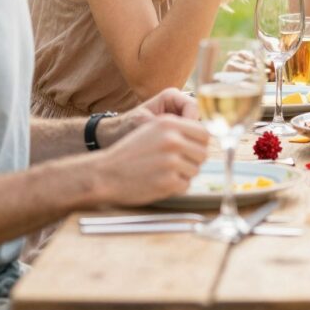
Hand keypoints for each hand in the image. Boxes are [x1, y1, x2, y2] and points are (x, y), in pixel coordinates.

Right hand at [92, 115, 209, 206]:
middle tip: (177, 165)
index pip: (204, 133)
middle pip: (203, 153)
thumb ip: (178, 130)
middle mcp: (173, 140)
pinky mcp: (168, 182)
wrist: (104, 173)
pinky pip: (185, 185)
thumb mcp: (152, 130)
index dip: (199, 143)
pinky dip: (176, 186)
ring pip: (195, 170)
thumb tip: (206, 137)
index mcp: (170, 123)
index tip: (192, 150)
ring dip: (184, 174)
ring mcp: (171, 162)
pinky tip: (159, 182)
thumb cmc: (129, 152)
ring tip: (164, 172)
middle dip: (193, 160)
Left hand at [97, 88, 199, 146]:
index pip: (193, 107)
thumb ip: (157, 123)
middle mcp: (179, 104)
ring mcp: (181, 117)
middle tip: (182, 149)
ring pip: (197, 130)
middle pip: (199, 118)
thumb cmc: (125, 126)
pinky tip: (176, 156)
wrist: (117, 136)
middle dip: (192, 134)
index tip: (181, 139)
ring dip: (189, 142)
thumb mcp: (138, 123)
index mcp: (172, 96)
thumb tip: (173, 131)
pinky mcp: (180, 130)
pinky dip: (185, 147)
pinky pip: (190, 138)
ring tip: (178, 154)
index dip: (191, 123)